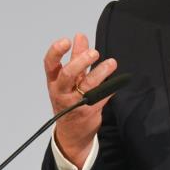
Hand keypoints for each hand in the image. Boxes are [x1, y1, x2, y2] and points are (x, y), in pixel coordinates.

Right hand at [43, 33, 117, 168]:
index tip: (66, 41)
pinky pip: (101, 98)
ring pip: (87, 86)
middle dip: (81, 61)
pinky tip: (119, 81)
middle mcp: (61, 91)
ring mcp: (74, 103)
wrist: (71, 133)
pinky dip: (111, 89)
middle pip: (68, 74)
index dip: (56, 51)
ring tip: (111, 63)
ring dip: (100, 73)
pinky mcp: (88, 112)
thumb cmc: (68, 100)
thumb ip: (75, 57)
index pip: (50, 64)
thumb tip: (80, 36)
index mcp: (54, 81)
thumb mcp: (68, 79)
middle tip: (94, 53)